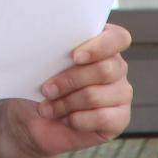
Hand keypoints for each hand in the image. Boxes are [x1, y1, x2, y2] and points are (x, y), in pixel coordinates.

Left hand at [0, 24, 132, 157]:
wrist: (36, 116)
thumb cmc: (42, 81)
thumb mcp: (44, 62)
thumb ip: (54, 49)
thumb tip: (45, 42)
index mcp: (102, 43)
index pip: (118, 38)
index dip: (100, 47)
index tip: (74, 56)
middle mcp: (117, 66)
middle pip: (104, 70)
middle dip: (69, 81)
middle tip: (46, 89)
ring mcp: (122, 93)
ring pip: (96, 96)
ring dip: (66, 103)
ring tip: (47, 107)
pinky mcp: (120, 118)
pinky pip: (102, 118)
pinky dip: (78, 120)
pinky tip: (65, 119)